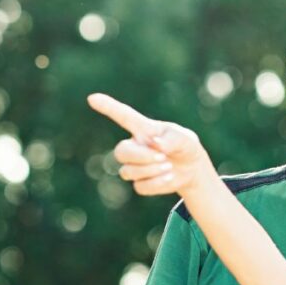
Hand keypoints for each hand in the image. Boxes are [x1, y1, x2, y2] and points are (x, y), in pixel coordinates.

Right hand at [88, 93, 215, 197]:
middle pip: (121, 152)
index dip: (108, 107)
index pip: (123, 117)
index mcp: (143, 129)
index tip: (92, 98)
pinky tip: (168, 177)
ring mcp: (135, 166)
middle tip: (162, 157)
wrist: (192, 169)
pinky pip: (140, 186)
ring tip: (169, 166)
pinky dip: (156, 183)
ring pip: (128, 171)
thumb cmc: (185, 147)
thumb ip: (173, 139)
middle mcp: (135, 146)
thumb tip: (156, 144)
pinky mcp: (141, 183)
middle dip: (141, 157)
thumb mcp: (185, 139)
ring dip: (151, 170)